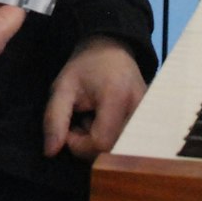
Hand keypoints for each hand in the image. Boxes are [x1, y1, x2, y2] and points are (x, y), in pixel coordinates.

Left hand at [42, 36, 145, 159]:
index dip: (79, 144)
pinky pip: (129, 142)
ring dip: (101, 143)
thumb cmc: (85, 66)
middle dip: (90, 145)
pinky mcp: (151, 119)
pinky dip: (112, 139)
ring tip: (92, 121)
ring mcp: (148, 114)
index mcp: (117, 96)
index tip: (69, 128)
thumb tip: (50, 152)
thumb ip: (54, 118)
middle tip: (80, 124)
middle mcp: (139, 108)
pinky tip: (105, 123)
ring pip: (121, 148)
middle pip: (113, 149)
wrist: (111, 49)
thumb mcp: (62, 87)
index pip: (101, 142)